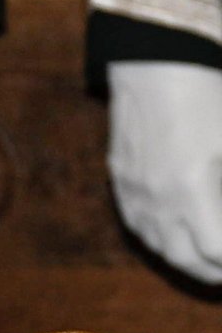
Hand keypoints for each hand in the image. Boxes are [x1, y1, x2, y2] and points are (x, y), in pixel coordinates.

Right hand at [107, 61, 221, 284]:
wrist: (156, 60)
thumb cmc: (206, 92)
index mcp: (191, 191)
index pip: (216, 252)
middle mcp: (158, 199)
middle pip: (185, 260)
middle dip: (212, 273)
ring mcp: (133, 190)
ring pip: (157, 246)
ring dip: (183, 259)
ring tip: (203, 258)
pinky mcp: (120, 176)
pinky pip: (138, 223)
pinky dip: (159, 237)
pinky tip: (172, 232)